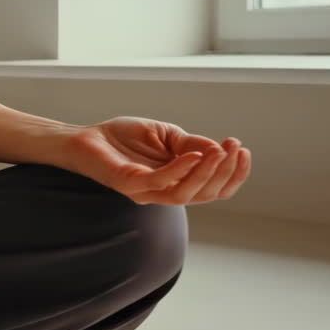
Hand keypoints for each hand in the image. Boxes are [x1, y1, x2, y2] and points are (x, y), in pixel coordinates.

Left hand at [60, 116, 250, 205]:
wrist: (86, 137)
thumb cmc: (123, 138)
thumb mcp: (165, 135)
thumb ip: (190, 143)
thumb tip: (219, 149)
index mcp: (176, 182)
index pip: (213, 188)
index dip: (233, 175)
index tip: (244, 151)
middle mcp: (164, 192)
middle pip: (206, 194)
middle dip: (225, 172)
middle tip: (235, 148)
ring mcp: (146, 192)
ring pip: (186, 193)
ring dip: (207, 173)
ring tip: (221, 152)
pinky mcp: (129, 185)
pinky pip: (160, 183)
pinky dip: (180, 170)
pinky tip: (194, 156)